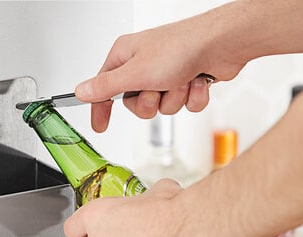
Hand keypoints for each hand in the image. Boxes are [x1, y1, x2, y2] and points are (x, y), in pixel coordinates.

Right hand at [75, 16, 246, 131]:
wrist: (221, 44)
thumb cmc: (180, 48)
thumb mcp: (135, 73)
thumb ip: (106, 87)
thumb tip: (81, 91)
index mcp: (126, 56)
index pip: (104, 88)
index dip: (101, 109)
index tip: (100, 126)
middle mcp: (145, 64)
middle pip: (136, 104)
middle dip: (150, 103)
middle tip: (157, 89)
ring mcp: (166, 73)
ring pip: (161, 107)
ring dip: (173, 99)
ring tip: (181, 80)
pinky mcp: (186, 80)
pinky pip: (182, 105)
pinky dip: (190, 97)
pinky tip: (196, 81)